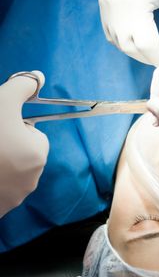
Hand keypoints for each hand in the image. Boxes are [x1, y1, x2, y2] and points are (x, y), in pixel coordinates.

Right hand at [0, 71, 48, 216]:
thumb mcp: (1, 102)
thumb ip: (22, 86)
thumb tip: (38, 77)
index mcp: (37, 155)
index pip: (31, 134)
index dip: (12, 127)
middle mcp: (30, 181)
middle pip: (20, 154)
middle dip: (4, 146)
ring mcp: (11, 199)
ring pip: (7, 173)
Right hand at [99, 0, 158, 65]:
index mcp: (133, 1)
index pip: (145, 44)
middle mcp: (113, 6)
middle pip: (130, 48)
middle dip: (152, 56)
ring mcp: (104, 5)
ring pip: (120, 44)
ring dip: (140, 50)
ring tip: (158, 44)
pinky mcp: (102, 4)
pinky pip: (113, 34)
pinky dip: (128, 40)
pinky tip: (143, 33)